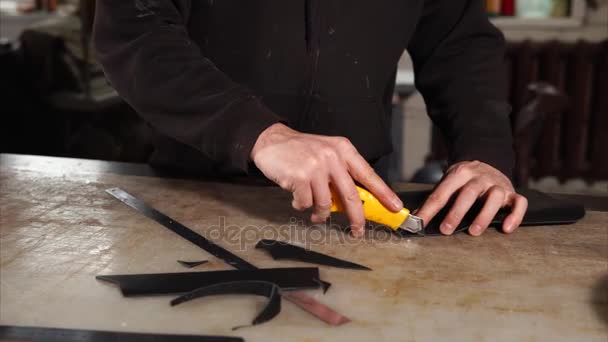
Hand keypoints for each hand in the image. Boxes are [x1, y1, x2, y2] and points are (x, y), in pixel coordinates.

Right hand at [250, 123, 402, 236]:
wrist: (271, 141)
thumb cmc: (300, 150)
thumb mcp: (326, 153)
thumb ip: (341, 173)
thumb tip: (355, 202)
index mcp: (343, 149)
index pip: (368, 174)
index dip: (383, 193)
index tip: (395, 207)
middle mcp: (332, 157)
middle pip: (351, 195)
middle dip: (356, 218)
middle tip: (358, 230)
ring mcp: (315, 167)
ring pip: (326, 204)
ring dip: (319, 214)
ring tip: (314, 212)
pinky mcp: (299, 177)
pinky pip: (306, 204)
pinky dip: (301, 205)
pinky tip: (297, 197)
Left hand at [416, 161, 527, 235]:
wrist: (488, 162)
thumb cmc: (464, 179)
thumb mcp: (448, 182)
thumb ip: (436, 198)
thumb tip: (416, 217)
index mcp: (460, 173)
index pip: (442, 192)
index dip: (430, 209)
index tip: (420, 223)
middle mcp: (480, 177)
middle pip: (469, 193)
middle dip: (456, 212)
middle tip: (446, 229)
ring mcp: (497, 184)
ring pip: (495, 197)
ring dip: (484, 215)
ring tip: (474, 231)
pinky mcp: (512, 193)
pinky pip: (519, 203)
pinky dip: (515, 216)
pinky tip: (506, 229)